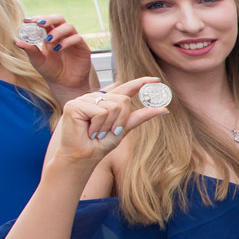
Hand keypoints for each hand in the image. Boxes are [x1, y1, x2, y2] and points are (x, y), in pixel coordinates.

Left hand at [17, 15, 96, 100]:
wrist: (64, 84)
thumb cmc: (51, 70)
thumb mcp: (37, 60)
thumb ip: (30, 50)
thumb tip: (17, 42)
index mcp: (50, 34)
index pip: (45, 21)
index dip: (37, 18)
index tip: (27, 21)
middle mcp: (62, 34)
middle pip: (58, 18)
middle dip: (49, 19)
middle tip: (40, 24)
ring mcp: (73, 39)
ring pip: (68, 26)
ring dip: (57, 31)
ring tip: (48, 40)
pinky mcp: (82, 47)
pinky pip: (77, 38)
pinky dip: (67, 41)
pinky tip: (58, 48)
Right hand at [51, 77, 167, 165]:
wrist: (82, 158)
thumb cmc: (100, 144)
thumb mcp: (124, 128)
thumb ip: (140, 116)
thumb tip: (164, 109)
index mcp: (106, 100)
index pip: (125, 88)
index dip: (140, 83)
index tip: (156, 80)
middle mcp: (95, 97)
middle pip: (122, 100)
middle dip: (120, 120)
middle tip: (109, 132)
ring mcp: (84, 99)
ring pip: (112, 106)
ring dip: (108, 125)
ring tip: (96, 133)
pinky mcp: (75, 105)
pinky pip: (100, 112)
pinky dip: (99, 125)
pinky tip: (89, 131)